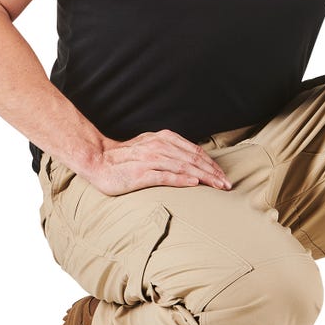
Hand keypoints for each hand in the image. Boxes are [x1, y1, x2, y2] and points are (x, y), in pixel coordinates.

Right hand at [86, 129, 232, 196]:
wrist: (97, 160)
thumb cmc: (125, 158)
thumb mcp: (150, 148)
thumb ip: (170, 152)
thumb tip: (192, 162)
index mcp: (163, 139)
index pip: (194, 151)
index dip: (212, 163)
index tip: (223, 175)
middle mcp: (159, 147)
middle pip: (193, 160)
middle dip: (213, 172)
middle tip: (227, 184)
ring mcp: (150, 160)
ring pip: (184, 167)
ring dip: (204, 177)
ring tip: (218, 186)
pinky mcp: (141, 173)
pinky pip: (165, 176)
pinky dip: (182, 179)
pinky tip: (195, 184)